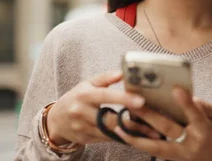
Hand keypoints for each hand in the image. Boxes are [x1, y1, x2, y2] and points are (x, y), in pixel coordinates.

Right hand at [46, 70, 160, 145]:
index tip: (141, 101)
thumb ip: (105, 78)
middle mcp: (82, 112)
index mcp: (84, 95)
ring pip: (111, 132)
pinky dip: (123, 137)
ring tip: (152, 132)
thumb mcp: (87, 84)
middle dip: (132, 122)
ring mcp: (83, 128)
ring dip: (132, 133)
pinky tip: (138, 137)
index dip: (123, 98)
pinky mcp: (86, 139)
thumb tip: (121, 72)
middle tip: (154, 123)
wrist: (56, 120)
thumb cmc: (76, 98)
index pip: (105, 95)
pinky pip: (108, 139)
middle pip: (110, 119)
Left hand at [113, 87, 211, 160]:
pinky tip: (126, 135)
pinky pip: (154, 151)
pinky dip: (140, 143)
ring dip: (136, 135)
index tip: (176, 89)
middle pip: (168, 128)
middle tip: (134, 101)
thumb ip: (205, 107)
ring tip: (119, 125)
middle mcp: (191, 144)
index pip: (195, 115)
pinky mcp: (175, 160)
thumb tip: (186, 97)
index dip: (186, 102)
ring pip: (155, 145)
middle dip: (149, 114)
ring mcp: (181, 154)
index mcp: (206, 131)